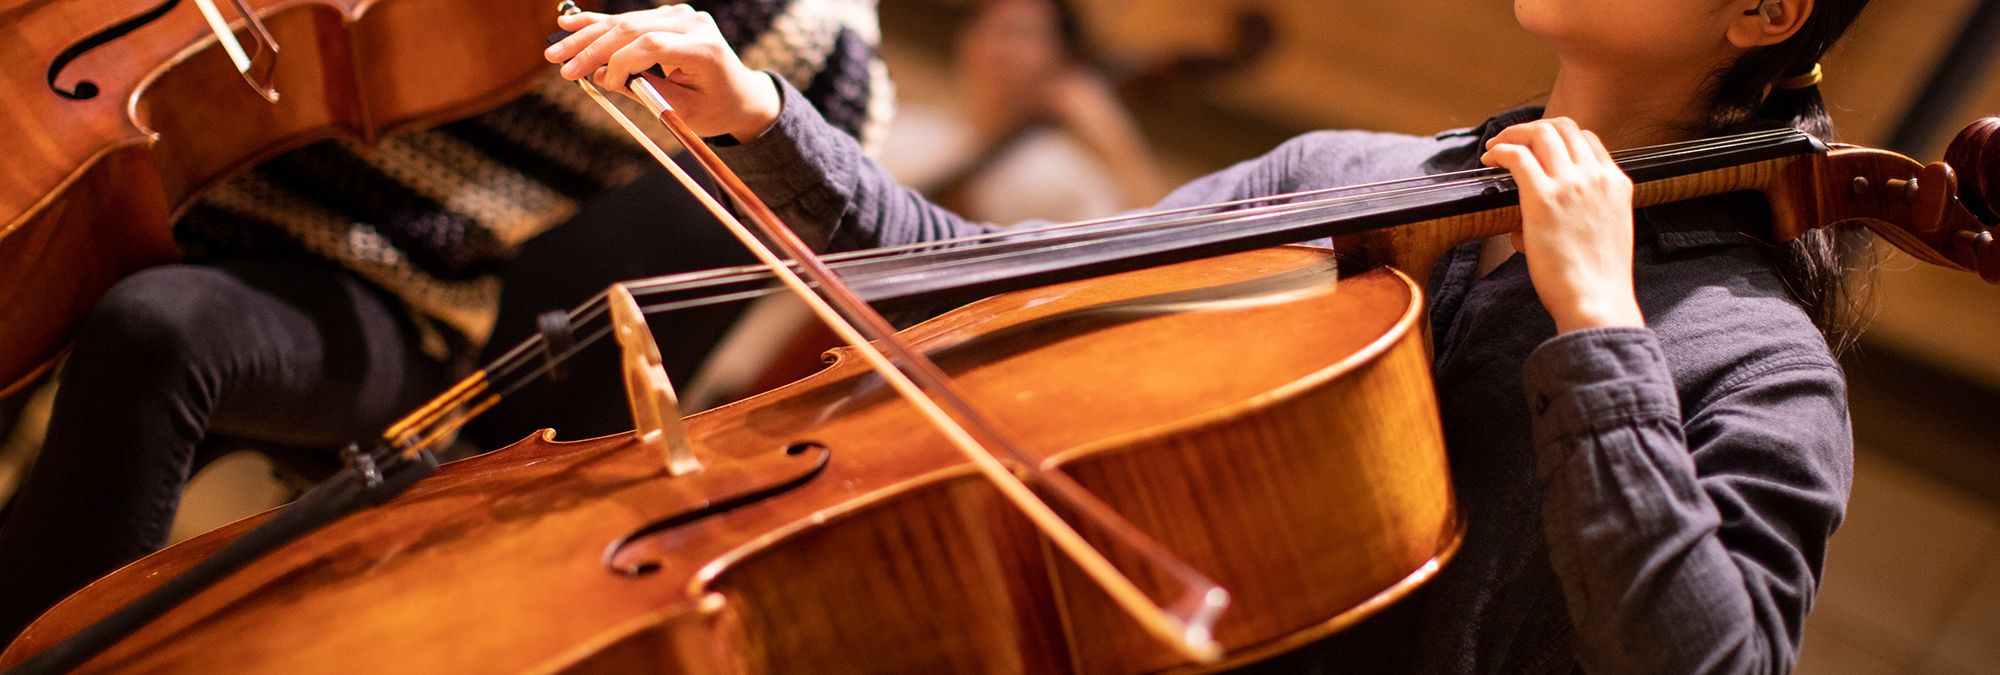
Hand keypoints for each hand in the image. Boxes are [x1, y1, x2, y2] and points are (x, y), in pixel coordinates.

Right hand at [545, 5, 780, 140]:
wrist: (740, 94)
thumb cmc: (715, 107)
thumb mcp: (684, 110)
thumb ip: (645, 91)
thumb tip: (603, 76)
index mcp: (704, 48)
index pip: (652, 45)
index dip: (621, 62)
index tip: (603, 83)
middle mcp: (693, 24)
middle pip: (633, 29)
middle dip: (592, 49)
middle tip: (560, 65)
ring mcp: (681, 16)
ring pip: (625, 23)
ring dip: (588, 36)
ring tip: (556, 50)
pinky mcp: (669, 17)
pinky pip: (630, 20)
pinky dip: (600, 24)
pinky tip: (570, 23)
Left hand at [1480, 117, 1645, 332]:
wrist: (1596, 300)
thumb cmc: (1596, 280)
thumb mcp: (1603, 235)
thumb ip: (1576, 219)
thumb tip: (1524, 229)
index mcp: (1616, 183)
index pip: (1587, 140)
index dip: (1558, 138)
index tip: (1538, 148)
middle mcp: (1596, 177)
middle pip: (1563, 128)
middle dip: (1533, 128)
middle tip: (1512, 140)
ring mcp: (1571, 184)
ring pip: (1541, 134)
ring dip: (1513, 134)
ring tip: (1495, 148)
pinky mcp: (1543, 198)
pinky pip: (1518, 156)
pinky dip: (1501, 150)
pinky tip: (1490, 159)